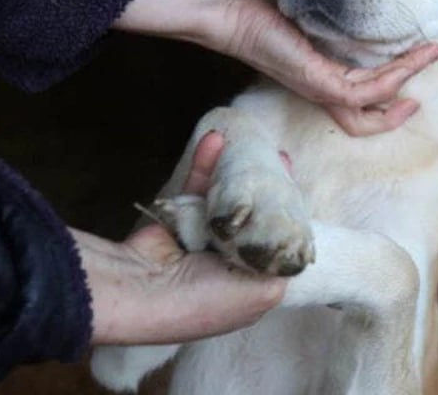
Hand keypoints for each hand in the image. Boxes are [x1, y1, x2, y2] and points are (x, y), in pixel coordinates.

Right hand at [74, 132, 285, 345]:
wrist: (143, 290)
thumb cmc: (206, 298)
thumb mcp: (260, 295)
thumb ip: (281, 270)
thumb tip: (288, 251)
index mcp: (245, 285)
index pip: (271, 246)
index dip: (285, 219)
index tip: (294, 192)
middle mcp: (224, 262)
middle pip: (251, 218)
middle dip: (265, 189)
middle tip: (278, 159)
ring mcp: (201, 239)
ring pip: (225, 199)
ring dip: (235, 171)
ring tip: (252, 143)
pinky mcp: (178, 217)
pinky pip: (197, 187)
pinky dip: (205, 164)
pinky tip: (214, 140)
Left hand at [113, 0, 437, 135]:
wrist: (235, 19)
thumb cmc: (267, 18)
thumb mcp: (310, 23)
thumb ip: (334, 26)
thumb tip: (358, 6)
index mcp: (322, 84)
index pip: (360, 112)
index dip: (388, 110)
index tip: (412, 90)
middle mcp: (323, 93)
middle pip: (371, 118)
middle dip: (405, 99)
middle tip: (433, 62)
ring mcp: (321, 90)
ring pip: (375, 98)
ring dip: (407, 76)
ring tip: (430, 53)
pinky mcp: (318, 81)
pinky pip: (363, 89)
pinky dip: (390, 77)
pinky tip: (406, 57)